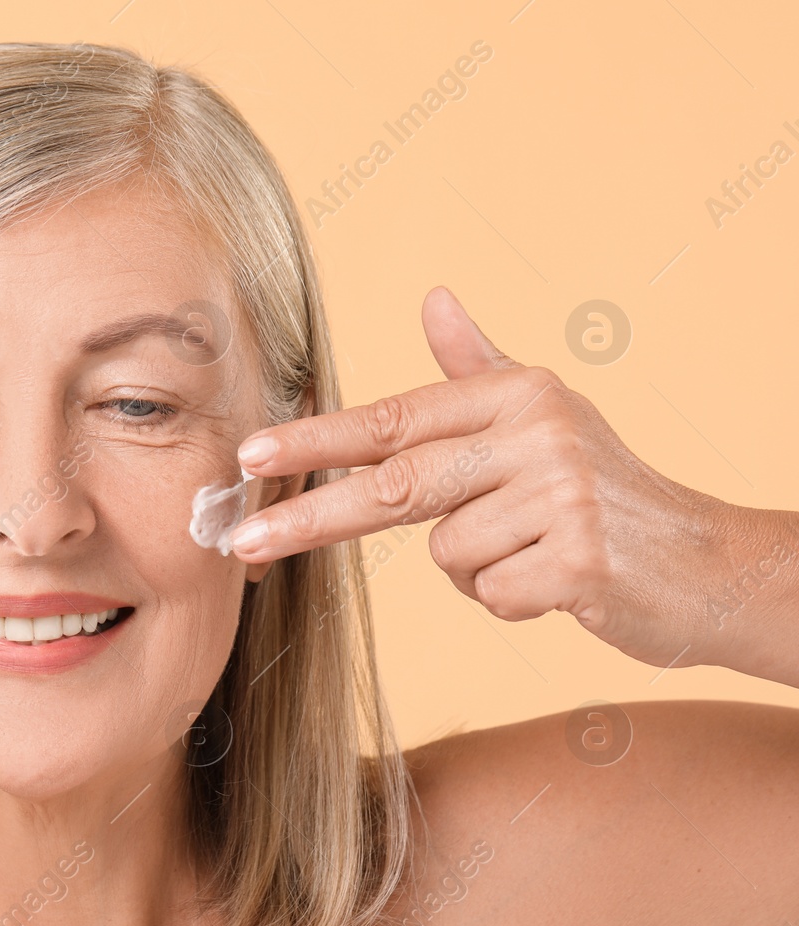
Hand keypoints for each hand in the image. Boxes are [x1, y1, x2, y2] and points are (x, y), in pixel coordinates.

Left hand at [229, 286, 760, 672]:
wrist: (711, 564)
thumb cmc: (609, 491)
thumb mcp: (545, 418)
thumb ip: (478, 368)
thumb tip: (433, 296)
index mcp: (517, 395)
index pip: (394, 419)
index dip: (317, 439)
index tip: (250, 455)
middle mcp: (539, 433)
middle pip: (395, 485)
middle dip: (312, 519)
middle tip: (240, 543)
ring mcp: (563, 495)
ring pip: (447, 556)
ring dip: (477, 572)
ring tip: (536, 554)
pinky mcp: (581, 561)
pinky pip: (490, 597)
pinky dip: (513, 603)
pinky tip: (561, 585)